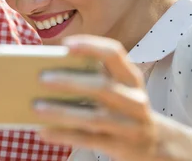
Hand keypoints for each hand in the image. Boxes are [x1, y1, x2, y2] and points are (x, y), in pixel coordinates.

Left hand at [34, 35, 191, 160]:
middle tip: (41, 77)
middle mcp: (134, 99)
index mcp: (131, 77)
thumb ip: (93, 76)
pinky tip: (43, 130)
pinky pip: (88, 140)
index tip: (66, 45)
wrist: (155, 144)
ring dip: (61, 112)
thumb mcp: (118, 87)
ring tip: (35, 106)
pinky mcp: (120, 146)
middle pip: (102, 87)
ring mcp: (128, 125)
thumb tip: (49, 71)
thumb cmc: (123, 107)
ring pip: (92, 118)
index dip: (91, 46)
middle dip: (70, 81)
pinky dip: (63, 135)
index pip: (115, 54)